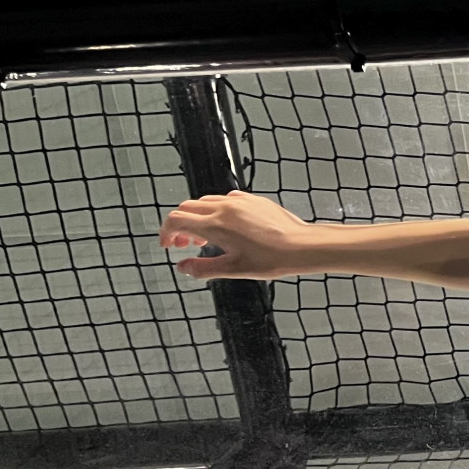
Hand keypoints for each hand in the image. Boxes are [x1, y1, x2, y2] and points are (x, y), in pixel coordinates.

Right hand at [156, 189, 310, 280]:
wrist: (302, 245)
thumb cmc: (272, 259)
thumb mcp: (234, 269)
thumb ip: (203, 268)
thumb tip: (182, 267)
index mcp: (216, 225)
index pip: (176, 220)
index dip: (166, 232)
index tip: (169, 245)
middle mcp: (225, 208)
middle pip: (187, 208)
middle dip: (180, 225)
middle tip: (185, 244)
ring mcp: (240, 200)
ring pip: (205, 202)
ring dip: (198, 218)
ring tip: (208, 239)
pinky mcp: (253, 199)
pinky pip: (225, 199)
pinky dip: (216, 211)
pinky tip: (227, 227)